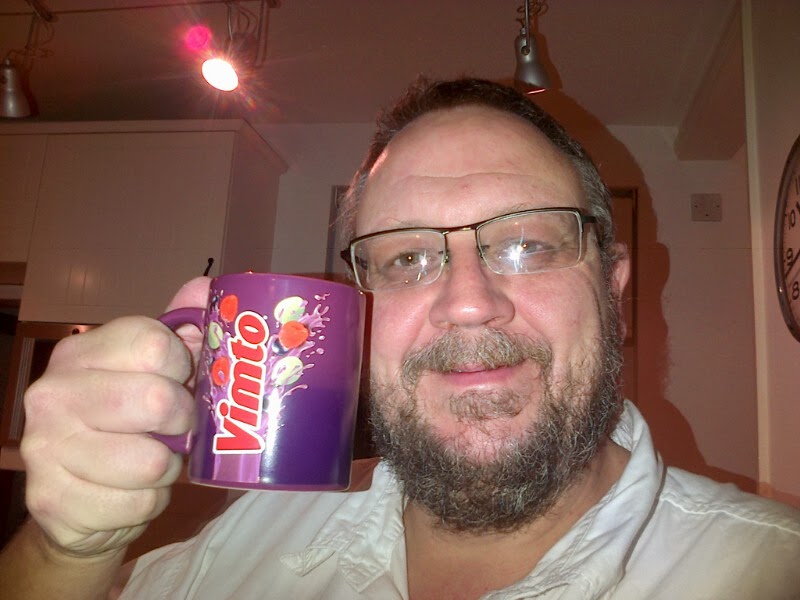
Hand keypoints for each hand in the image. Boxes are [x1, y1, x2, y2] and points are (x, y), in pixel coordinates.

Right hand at [20, 277, 210, 557]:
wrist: (79, 499)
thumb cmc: (128, 424)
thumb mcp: (153, 370)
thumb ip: (179, 328)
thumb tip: (206, 286)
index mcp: (81, 353)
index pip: (154, 344)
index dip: (185, 367)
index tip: (182, 380)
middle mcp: (53, 394)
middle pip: (156, 401)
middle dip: (183, 420)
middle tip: (178, 427)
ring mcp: (45, 449)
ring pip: (151, 462)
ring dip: (168, 468)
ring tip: (155, 461)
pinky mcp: (53, 502)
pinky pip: (139, 505)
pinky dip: (151, 502)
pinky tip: (134, 490)